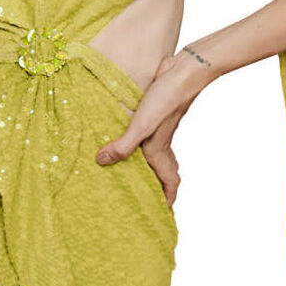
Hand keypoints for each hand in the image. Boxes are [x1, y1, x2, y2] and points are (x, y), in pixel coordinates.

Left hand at [93, 48, 217, 207]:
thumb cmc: (166, 101)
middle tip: (146, 196)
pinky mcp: (157, 113)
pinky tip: (129, 134)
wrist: (184, 72)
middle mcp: (162, 143)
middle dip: (158, 185)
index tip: (162, 213)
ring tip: (135, 170)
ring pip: (158, 153)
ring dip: (150, 164)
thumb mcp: (141, 126)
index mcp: (160, 151)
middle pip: (165, 170)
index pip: (170, 182)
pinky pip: (149, 134)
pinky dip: (142, 141)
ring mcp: (161, 128)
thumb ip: (123, 145)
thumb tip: (102, 162)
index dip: (167, 199)